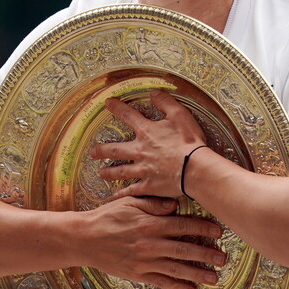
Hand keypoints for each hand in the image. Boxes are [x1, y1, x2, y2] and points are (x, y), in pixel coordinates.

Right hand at [81, 195, 225, 288]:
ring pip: (176, 269)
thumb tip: (175, 205)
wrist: (84, 238)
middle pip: (184, 249)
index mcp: (150, 224)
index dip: (203, 228)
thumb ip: (153, 204)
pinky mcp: (138, 274)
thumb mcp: (129, 203)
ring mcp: (144, 262)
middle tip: (223, 258)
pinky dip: (177, 287)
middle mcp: (150, 244)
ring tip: (214, 278)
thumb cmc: (107, 217)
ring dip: (197, 274)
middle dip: (206, 254)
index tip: (218, 231)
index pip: (183, 226)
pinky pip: (161, 282)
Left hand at [91, 89, 205, 197]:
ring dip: (109, 172)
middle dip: (102, 150)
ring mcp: (142, 169)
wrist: (195, 168)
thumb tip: (154, 92)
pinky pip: (132, 190)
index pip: (127, 116)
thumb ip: (165, 102)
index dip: (116, 108)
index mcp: (146, 132)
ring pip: (120, 171)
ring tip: (101, 173)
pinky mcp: (149, 185)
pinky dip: (124, 194)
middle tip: (93, 152)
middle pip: (115, 149)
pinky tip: (116, 196)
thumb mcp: (180, 115)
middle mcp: (139, 151)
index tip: (107, 104)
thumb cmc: (189, 141)